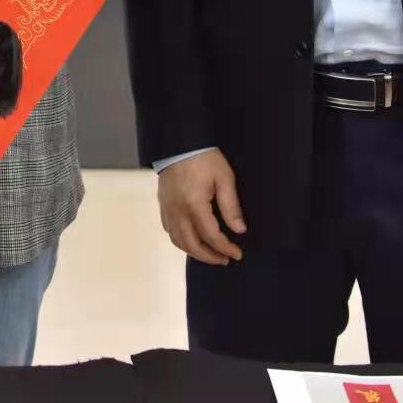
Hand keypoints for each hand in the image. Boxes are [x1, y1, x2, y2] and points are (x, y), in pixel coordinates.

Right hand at [157, 150, 246, 265]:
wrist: (179, 142)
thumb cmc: (203, 158)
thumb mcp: (224, 178)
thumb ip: (231, 206)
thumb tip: (239, 230)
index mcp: (194, 205)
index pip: (211, 236)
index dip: (226, 248)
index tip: (238, 253)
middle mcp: (178, 211)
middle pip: (192, 245)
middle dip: (210, 257)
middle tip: (225, 260)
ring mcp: (168, 209)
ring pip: (178, 241)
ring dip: (194, 252)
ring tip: (210, 254)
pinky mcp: (163, 204)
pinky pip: (169, 230)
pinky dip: (181, 240)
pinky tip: (191, 240)